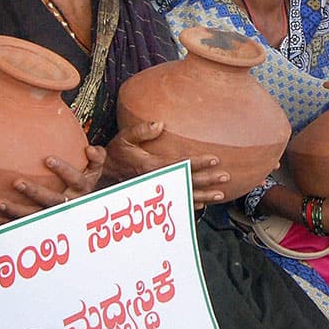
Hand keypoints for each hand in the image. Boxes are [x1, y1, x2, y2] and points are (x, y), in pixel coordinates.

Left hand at [0, 146, 105, 223]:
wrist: (86, 204)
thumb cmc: (86, 179)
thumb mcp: (96, 168)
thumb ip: (98, 156)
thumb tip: (90, 150)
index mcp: (83, 190)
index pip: (76, 180)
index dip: (64, 170)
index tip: (48, 159)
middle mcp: (69, 204)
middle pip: (53, 201)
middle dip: (35, 192)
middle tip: (17, 182)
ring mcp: (55, 215)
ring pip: (37, 215)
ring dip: (18, 210)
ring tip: (0, 202)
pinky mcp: (43, 223)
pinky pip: (27, 225)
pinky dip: (11, 223)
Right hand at [104, 121, 229, 208]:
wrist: (102, 176)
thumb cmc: (115, 155)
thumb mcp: (124, 138)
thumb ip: (142, 131)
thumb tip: (160, 123)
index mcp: (152, 166)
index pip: (181, 164)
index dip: (199, 162)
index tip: (215, 160)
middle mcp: (157, 181)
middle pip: (187, 181)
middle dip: (208, 179)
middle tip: (226, 177)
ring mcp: (157, 191)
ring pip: (184, 195)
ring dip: (204, 195)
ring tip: (221, 194)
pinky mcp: (155, 198)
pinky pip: (175, 203)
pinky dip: (190, 205)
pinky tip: (203, 204)